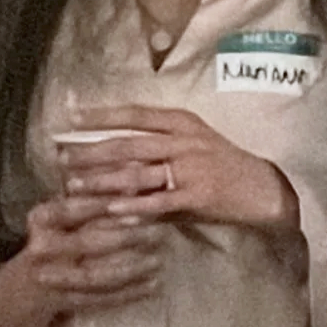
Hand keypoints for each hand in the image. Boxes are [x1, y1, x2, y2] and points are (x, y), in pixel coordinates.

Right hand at [14, 197, 168, 308]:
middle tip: (160, 232)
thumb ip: (97, 192)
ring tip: (160, 262)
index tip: (137, 198)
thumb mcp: (68, 213)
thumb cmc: (57, 237)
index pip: (72, 208)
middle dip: (126, 238)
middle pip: (86, 243)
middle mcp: (41, 248)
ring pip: (95, 276)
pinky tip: (153, 286)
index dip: (104, 204)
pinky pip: (99, 299)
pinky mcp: (62, 303)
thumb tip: (135, 166)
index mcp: (41, 219)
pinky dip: (127, 293)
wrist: (28, 286)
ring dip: (131, 269)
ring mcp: (50, 279)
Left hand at [59, 102, 299, 238]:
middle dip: (90, 152)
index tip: (70, 116)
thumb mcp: (196, 144)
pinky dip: (134, 207)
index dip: (101, 115)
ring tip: (74, 187)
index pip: (135, 115)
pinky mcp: (199, 195)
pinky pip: (159, 201)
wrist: (266, 189)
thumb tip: (117, 149)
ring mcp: (192, 168)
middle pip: (128, 144)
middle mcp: (184, 141)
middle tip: (60, 158)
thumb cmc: (226, 167)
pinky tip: (112, 212)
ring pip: (138, 173)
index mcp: (182, 123)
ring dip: (102, 181)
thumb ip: (161, 144)